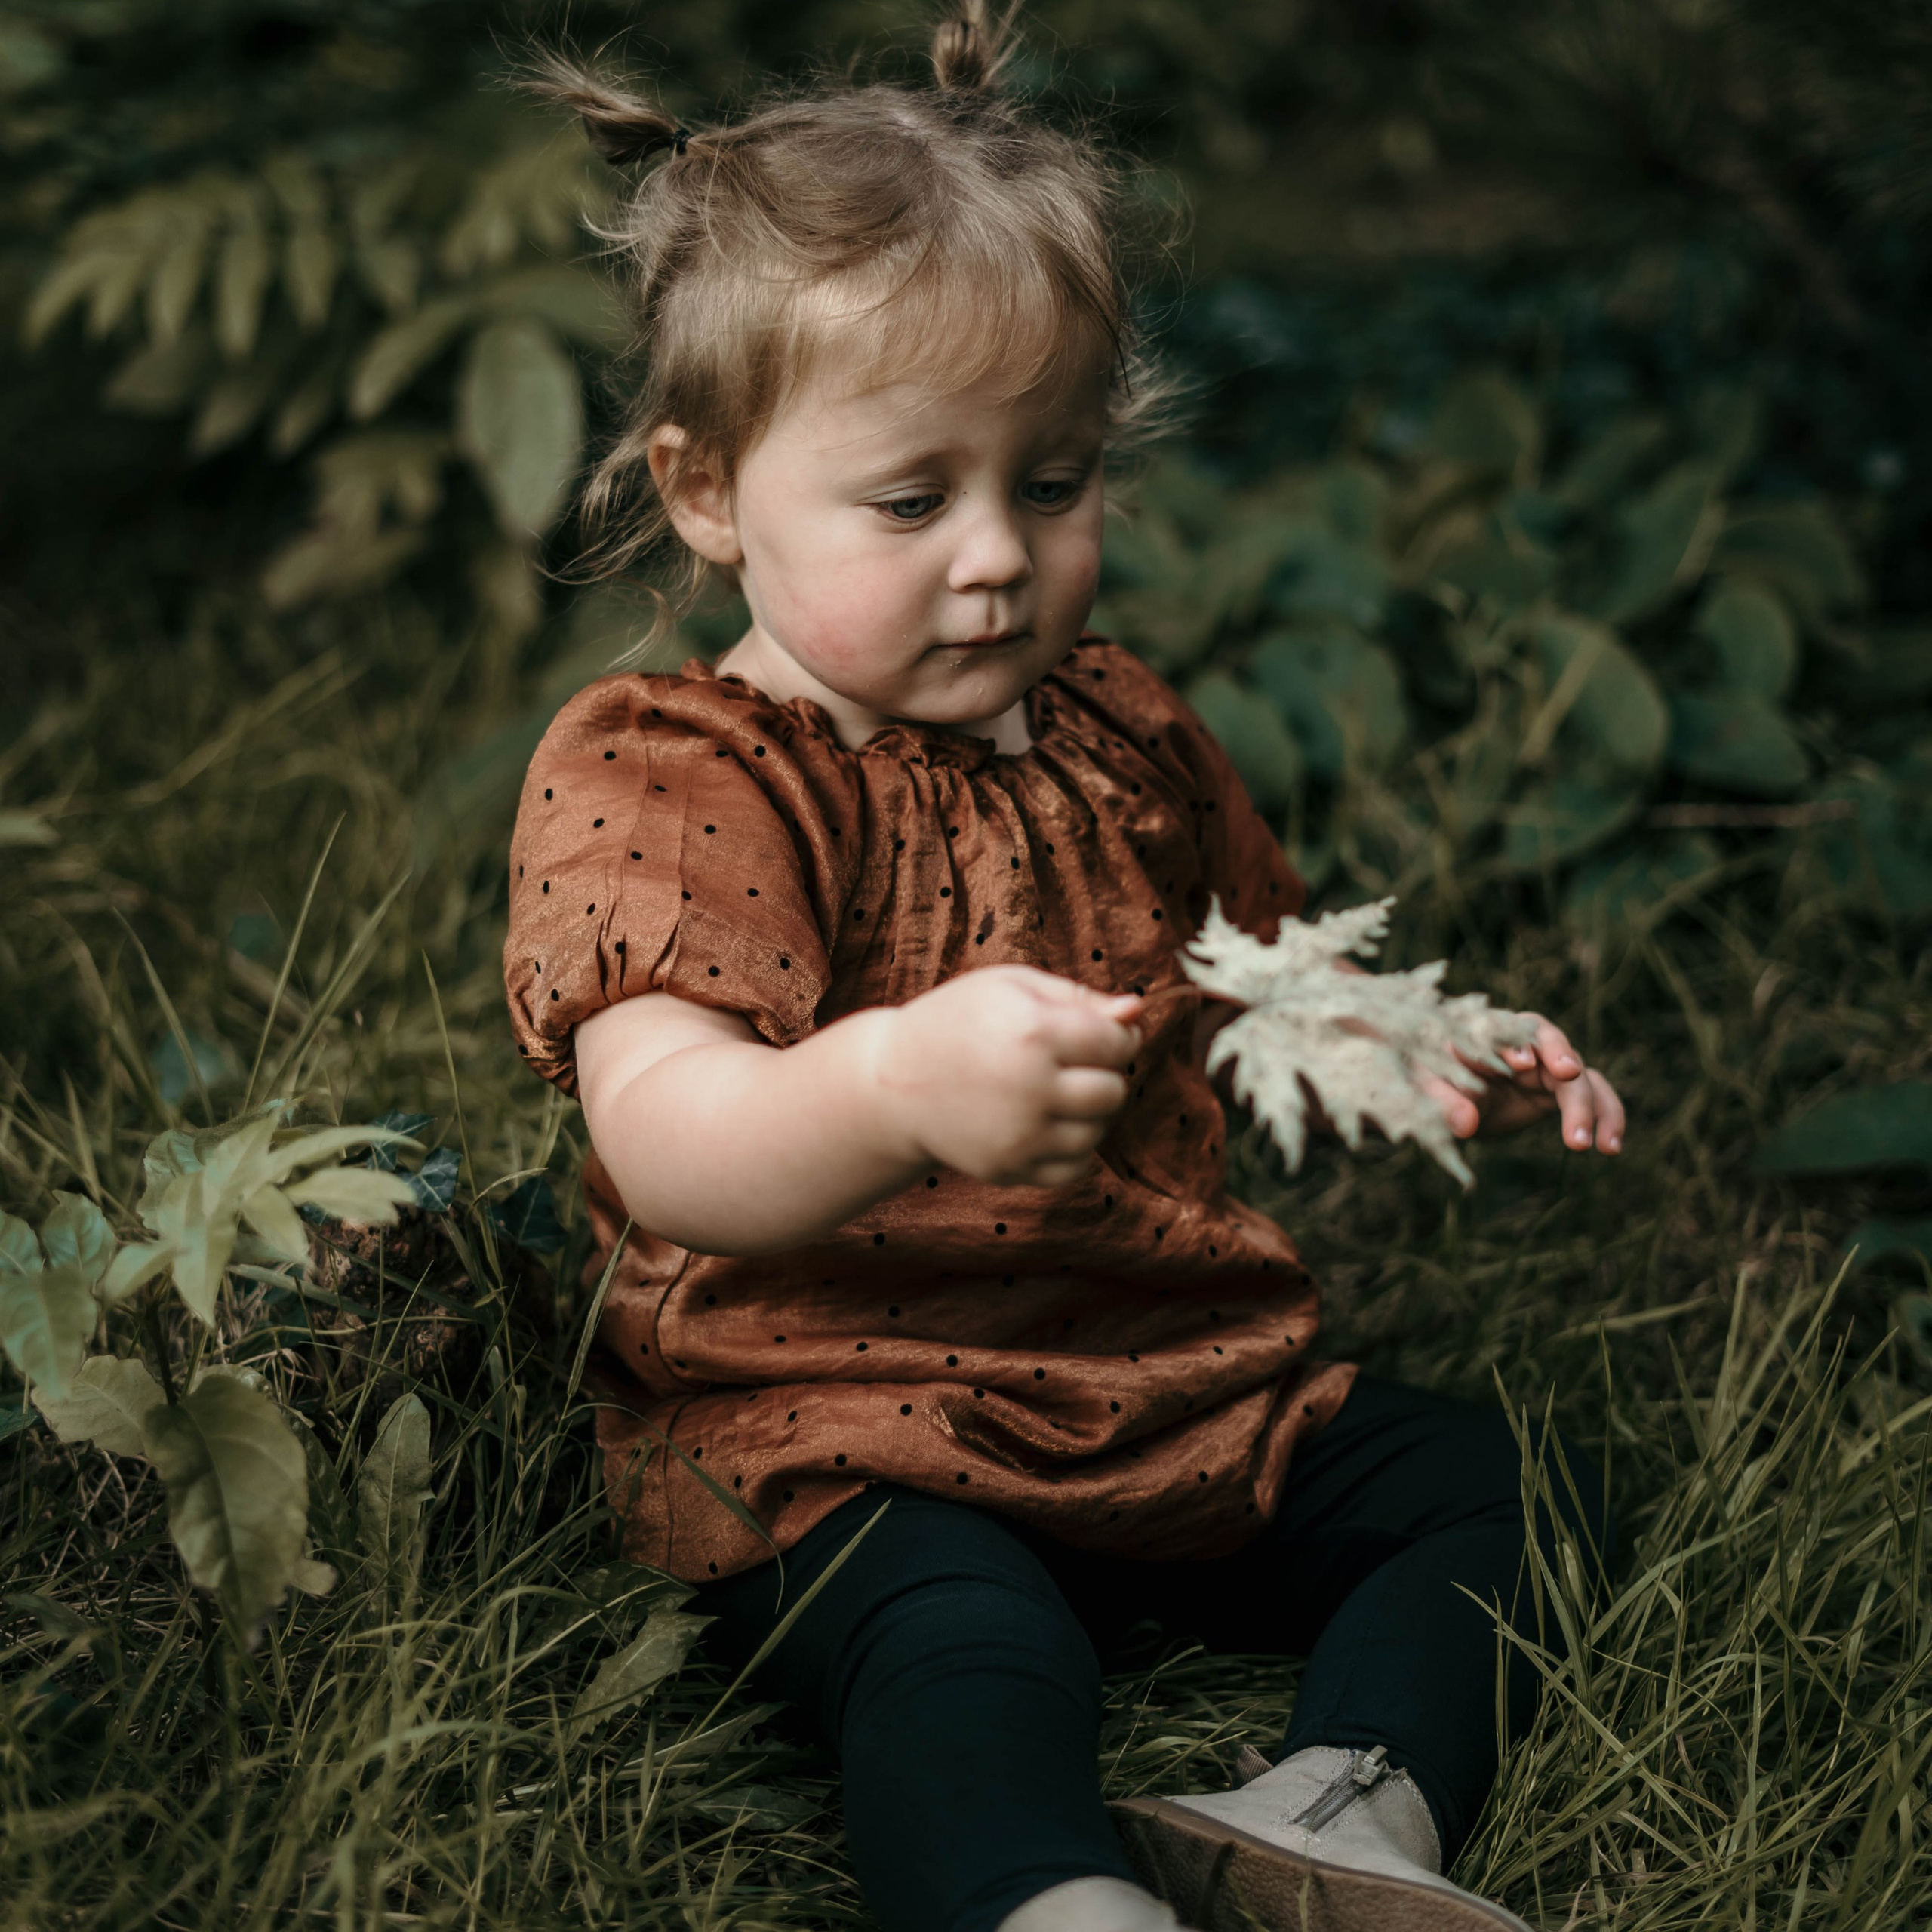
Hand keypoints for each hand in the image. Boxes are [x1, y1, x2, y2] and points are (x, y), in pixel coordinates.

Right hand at [868, 967, 1144, 1186]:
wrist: (892, 1082)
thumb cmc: (957, 1020)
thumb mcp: (1010, 986)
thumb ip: (1078, 996)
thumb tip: (1137, 1010)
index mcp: (1033, 1031)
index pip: (1116, 1044)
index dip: (1118, 1036)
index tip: (1098, 1034)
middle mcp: (1029, 1087)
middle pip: (1113, 1092)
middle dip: (1105, 1076)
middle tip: (1074, 1064)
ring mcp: (1019, 1134)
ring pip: (1096, 1133)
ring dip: (1088, 1113)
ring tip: (1055, 1092)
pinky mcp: (1008, 1168)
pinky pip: (1074, 1168)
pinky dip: (1071, 1147)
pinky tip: (1045, 1122)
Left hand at [1418, 1017, 1624, 1153]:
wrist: (1448, 1098)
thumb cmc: (1432, 1083)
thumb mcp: (1427, 1092)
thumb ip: (1444, 1102)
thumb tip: (1465, 1124)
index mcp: (1482, 1033)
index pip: (1501, 1028)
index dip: (1512, 1043)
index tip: (1520, 1063)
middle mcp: (1521, 1043)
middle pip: (1549, 1041)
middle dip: (1559, 1056)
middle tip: (1567, 1075)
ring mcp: (1546, 1065)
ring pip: (1579, 1075)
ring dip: (1589, 1104)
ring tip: (1584, 1143)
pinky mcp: (1561, 1089)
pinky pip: (1595, 1096)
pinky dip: (1607, 1117)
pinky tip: (1610, 1146)